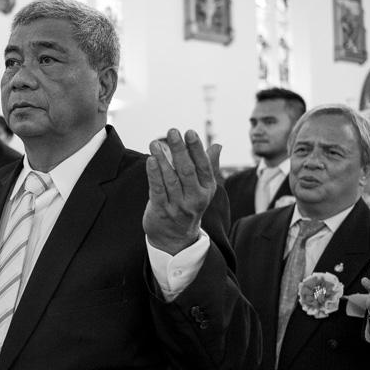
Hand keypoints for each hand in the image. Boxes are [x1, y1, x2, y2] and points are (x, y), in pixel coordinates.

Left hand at [143, 129, 220, 255]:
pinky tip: (151, 160)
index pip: (203, 166)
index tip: (189, 132)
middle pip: (187, 170)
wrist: (176, 237)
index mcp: (207, 189)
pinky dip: (154, 175)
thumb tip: (218, 145)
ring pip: (170, 179)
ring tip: (155, 143)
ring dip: (162, 159)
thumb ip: (209, 166)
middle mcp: (195, 198)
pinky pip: (158, 191)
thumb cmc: (188, 204)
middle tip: (173, 131)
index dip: (196, 149)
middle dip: (180, 150)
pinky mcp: (162, 211)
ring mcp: (178, 206)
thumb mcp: (202, 188)